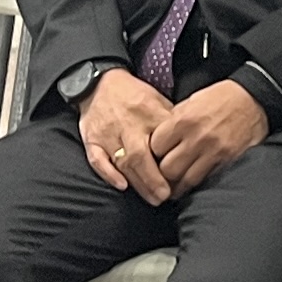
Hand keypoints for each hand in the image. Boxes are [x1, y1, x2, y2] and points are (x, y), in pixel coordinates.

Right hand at [74, 69, 177, 201]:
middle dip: (154, 179)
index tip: (183, 177)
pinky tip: (122, 186)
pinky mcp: (91, 140)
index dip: (172, 160)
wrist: (98, 83)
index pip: (163, 140)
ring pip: (122, 162)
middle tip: (165, 196)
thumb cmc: (133, 95)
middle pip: (140, 155)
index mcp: (148, 112)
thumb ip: (171, 120)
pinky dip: (108, 174)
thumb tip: (189, 142)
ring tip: (152, 198)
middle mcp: (127, 124)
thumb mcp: (158, 99)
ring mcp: (108, 134)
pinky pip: (97, 159)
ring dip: (138, 183)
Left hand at [152, 77, 269, 196]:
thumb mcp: (192, 101)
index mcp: (183, 120)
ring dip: (178, 184)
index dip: (153, 154)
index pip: (155, 148)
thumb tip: (159, 138)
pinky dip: (196, 184)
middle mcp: (196, 138)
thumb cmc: (222, 97)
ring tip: (174, 185)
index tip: (156, 156)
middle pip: (167, 169)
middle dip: (163, 173)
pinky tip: (192, 183)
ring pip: (184, 180)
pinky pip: (205, 180)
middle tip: (163, 173)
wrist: (254, 98)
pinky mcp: (227, 161)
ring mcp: (213, 151)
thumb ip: (174, 120)